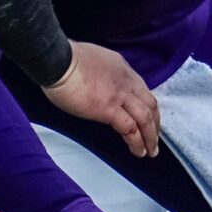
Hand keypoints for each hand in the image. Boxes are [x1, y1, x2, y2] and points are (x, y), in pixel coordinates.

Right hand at [42, 42, 160, 157]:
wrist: (56, 60)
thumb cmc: (64, 59)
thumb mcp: (94, 60)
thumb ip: (104, 74)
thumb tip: (102, 87)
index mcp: (122, 69)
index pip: (143, 90)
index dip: (148, 107)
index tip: (149, 119)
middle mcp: (126, 81)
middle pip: (151, 105)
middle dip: (155, 124)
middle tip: (155, 139)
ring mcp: (119, 95)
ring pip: (145, 119)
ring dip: (150, 137)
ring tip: (151, 151)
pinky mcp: (108, 109)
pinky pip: (130, 129)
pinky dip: (137, 143)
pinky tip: (138, 151)